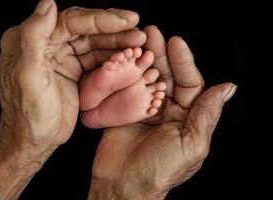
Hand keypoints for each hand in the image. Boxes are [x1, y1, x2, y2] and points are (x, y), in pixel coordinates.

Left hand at [0, 0, 145, 159]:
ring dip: (117, 42)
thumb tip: (47, 4)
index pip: (69, 22)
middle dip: (113, 28)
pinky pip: (97, 59)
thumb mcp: (26, 77)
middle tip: (137, 26)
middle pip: (85, 29)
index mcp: (31, 42)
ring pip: (94, 43)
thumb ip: (33, 38)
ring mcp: (62, 58)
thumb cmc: (28, 115)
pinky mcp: (74, 71)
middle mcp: (47, 46)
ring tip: (139, 42)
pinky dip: (114, 57)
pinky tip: (129, 56)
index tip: (124, 21)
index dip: (98, 19)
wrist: (34, 141)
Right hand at [89, 26, 236, 199]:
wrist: (123, 186)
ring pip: (148, 80)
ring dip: (145, 60)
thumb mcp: (191, 145)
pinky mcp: (126, 112)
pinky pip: (128, 90)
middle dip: (162, 55)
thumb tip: (227, 88)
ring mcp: (146, 110)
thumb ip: (206, 115)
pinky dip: (127, 75)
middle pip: (167, 76)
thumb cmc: (159, 170)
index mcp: (188, 118)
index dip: (184, 62)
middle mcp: (168, 111)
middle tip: (153, 33)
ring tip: (139, 39)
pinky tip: (124, 60)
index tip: (175, 43)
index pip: (190, 83)